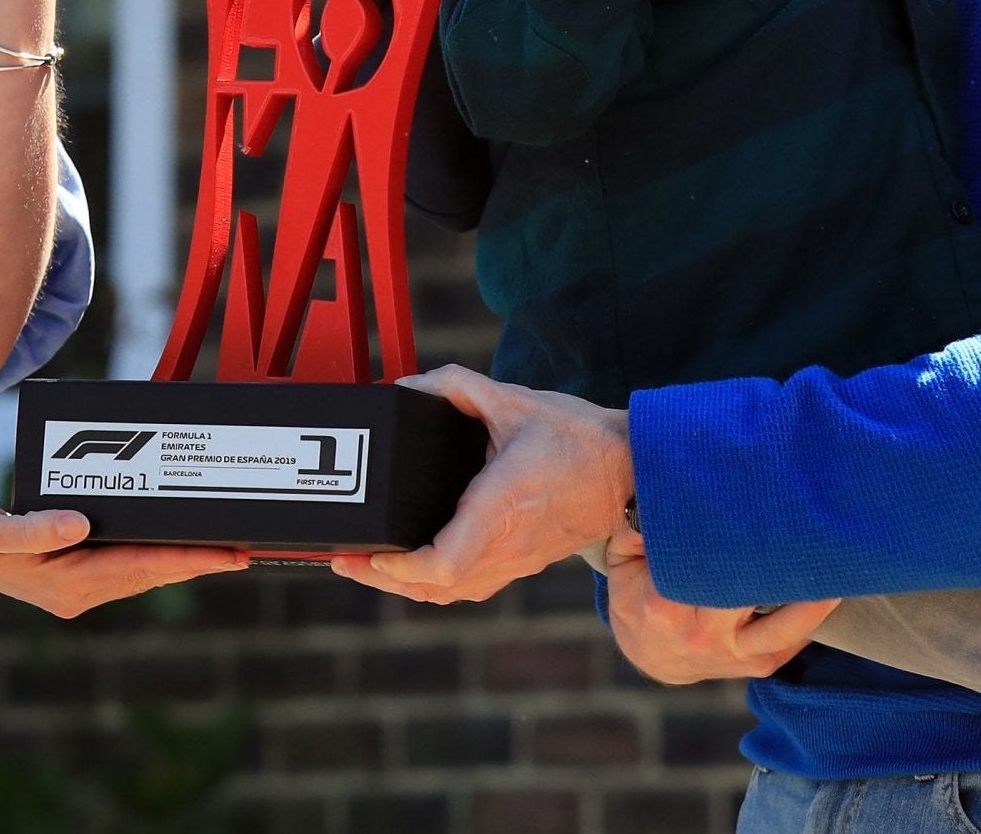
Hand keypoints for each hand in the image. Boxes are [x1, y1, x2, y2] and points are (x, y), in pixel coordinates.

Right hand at [0, 486, 247, 617]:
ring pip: (139, 569)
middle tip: (245, 550)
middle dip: (197, 561)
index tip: (228, 555)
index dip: (187, 560)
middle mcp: (74, 588)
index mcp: (62, 583)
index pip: (139, 569)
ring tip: (222, 544)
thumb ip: (34, 530)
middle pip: (149, 572)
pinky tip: (171, 536)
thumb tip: (81, 526)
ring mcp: (72, 581)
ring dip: (179, 557)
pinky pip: (121, 560)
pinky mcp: (68, 566)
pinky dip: (151, 550)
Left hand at [329, 366, 631, 604]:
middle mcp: (505, 545)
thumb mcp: (515, 400)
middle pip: (433, 590)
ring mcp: (516, 560)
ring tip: (370, 564)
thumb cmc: (580, 439)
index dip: (398, 569)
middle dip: (382, 580)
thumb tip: (410, 385)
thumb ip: (458, 386)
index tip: (369, 553)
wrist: (635, 472)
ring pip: (451, 595)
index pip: (442, 565)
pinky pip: (470, 587)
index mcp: (499, 508)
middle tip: (345, 561)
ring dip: (406, 586)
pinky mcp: (524, 561)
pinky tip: (414, 564)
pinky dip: (435, 583)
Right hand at [599, 525, 837, 683]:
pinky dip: (811, 619)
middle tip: (808, 523)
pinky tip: (829, 591)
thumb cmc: (636, 592)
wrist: (647, 652)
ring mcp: (732, 655)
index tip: (762, 508)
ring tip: (837, 564)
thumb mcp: (623, 555)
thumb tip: (665, 492)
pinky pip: (790, 644)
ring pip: (785, 626)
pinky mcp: (754, 666)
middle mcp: (703, 634)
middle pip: (752, 590)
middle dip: (779, 558)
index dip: (736, 539)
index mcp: (667, 603)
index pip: (710, 566)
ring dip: (813, 597)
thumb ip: (640, 525)